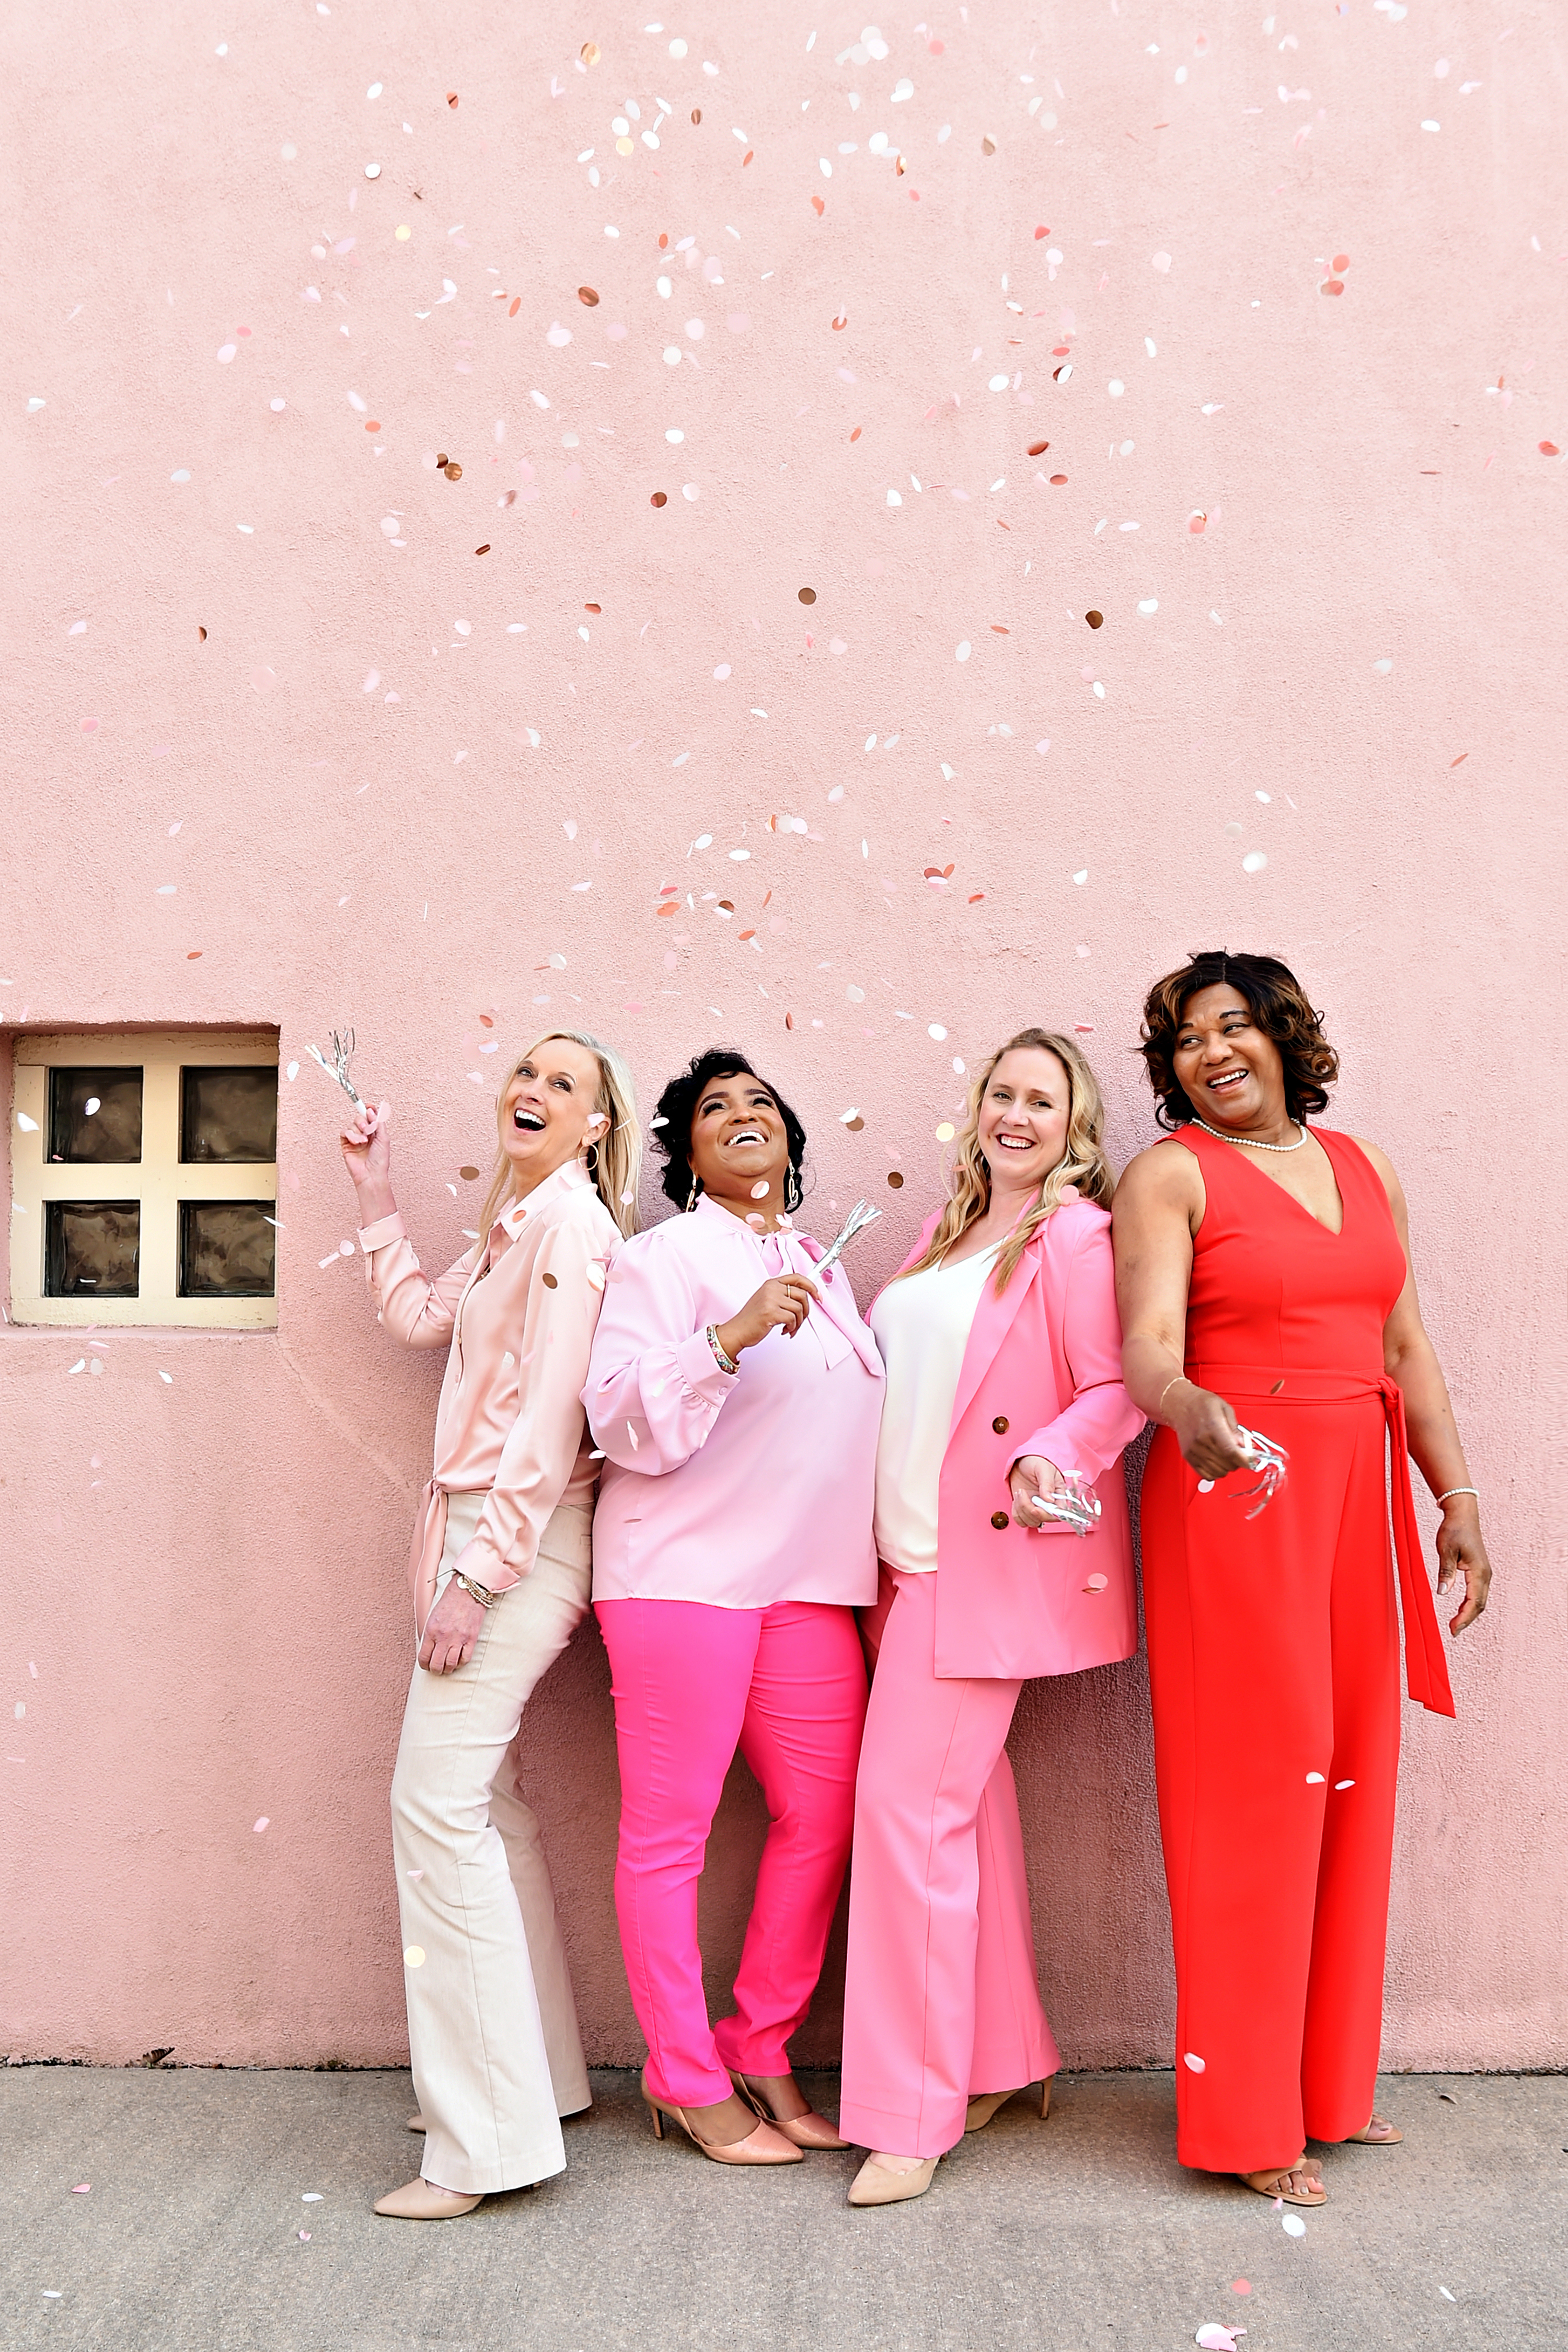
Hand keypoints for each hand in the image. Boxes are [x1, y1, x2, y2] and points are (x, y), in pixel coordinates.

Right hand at [341, 1099, 391, 1195]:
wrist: (371, 1174)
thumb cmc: (380, 1160)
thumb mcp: (384, 1138)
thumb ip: (378, 1122)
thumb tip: (371, 1110)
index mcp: (375, 1132)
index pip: (370, 1117)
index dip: (368, 1110)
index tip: (368, 1105)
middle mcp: (364, 1134)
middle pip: (359, 1118)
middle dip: (363, 1121)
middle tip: (367, 1130)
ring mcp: (354, 1139)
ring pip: (351, 1124)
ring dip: (358, 1131)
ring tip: (364, 1141)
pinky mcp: (346, 1144)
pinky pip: (344, 1132)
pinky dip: (350, 1135)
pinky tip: (357, 1142)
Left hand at [419, 1575, 487, 1673]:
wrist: (468, 1590)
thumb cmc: (450, 1601)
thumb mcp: (432, 1616)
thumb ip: (430, 1634)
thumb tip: (428, 1650)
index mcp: (431, 1630)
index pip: (423, 1657)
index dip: (424, 1665)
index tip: (426, 1665)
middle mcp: (444, 1636)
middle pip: (436, 1665)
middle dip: (435, 1670)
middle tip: (436, 1669)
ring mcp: (459, 1638)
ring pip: (450, 1665)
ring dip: (447, 1669)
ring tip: (447, 1667)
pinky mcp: (472, 1638)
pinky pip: (465, 1659)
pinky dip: (461, 1663)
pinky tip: (458, 1660)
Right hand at [715, 1274, 821, 1359]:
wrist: (737, 1331)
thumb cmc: (752, 1319)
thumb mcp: (766, 1300)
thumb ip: (783, 1296)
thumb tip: (805, 1298)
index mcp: (771, 1283)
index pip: (797, 1278)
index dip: (812, 1286)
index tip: (818, 1296)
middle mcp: (771, 1288)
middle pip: (802, 1295)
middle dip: (806, 1311)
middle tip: (800, 1320)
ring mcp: (770, 1299)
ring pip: (799, 1308)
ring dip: (798, 1322)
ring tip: (790, 1328)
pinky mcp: (770, 1312)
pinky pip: (793, 1319)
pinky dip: (792, 1328)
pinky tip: (784, 1331)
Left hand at [1010, 1456, 1063, 1530]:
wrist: (1023, 1462)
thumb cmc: (1037, 1462)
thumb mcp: (1043, 1469)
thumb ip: (1047, 1483)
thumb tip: (1049, 1499)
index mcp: (1059, 1495)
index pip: (1058, 1513)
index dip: (1046, 1514)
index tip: (1035, 1508)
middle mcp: (1050, 1504)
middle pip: (1044, 1519)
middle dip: (1030, 1509)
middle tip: (1023, 1493)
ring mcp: (1038, 1508)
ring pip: (1031, 1521)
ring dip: (1021, 1509)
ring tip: (1020, 1491)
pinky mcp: (1026, 1510)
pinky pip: (1021, 1521)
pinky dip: (1016, 1512)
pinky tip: (1017, 1499)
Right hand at [1168, 1383, 1253, 1479]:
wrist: (1180, 1404)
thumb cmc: (1201, 1403)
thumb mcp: (1224, 1408)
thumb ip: (1236, 1429)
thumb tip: (1245, 1445)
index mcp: (1212, 1427)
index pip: (1231, 1451)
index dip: (1245, 1460)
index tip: (1253, 1461)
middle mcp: (1201, 1441)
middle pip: (1227, 1464)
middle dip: (1239, 1461)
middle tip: (1241, 1453)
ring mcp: (1194, 1451)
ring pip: (1219, 1472)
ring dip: (1228, 1467)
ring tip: (1228, 1455)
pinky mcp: (1189, 1457)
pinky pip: (1207, 1475)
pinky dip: (1216, 1472)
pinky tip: (1219, 1461)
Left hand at [1436, 1498, 1490, 1633]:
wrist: (1462, 1514)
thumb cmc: (1454, 1529)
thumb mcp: (1446, 1550)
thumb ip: (1446, 1572)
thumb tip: (1443, 1593)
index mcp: (1479, 1571)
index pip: (1474, 1602)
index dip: (1464, 1618)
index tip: (1453, 1629)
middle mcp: (1485, 1574)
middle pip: (1480, 1604)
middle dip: (1467, 1619)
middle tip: (1453, 1632)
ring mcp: (1484, 1573)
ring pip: (1480, 1600)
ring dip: (1469, 1613)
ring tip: (1456, 1624)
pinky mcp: (1479, 1570)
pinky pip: (1478, 1592)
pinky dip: (1470, 1604)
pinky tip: (1461, 1610)